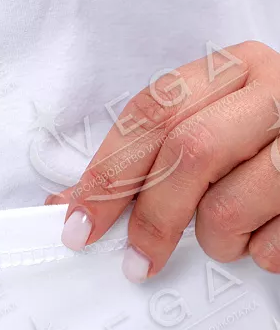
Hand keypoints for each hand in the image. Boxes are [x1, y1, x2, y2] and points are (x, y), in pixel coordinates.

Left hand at [46, 41, 279, 282]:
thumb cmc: (257, 142)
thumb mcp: (208, 125)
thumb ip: (147, 157)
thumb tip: (71, 204)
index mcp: (233, 70)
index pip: (152, 114)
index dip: (108, 174)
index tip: (80, 221)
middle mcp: (273, 95)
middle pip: (189, 153)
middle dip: (151, 218)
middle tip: (135, 259)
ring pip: (227, 208)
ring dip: (213, 240)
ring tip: (224, 232)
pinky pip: (269, 245)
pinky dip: (255, 253)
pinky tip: (261, 233)